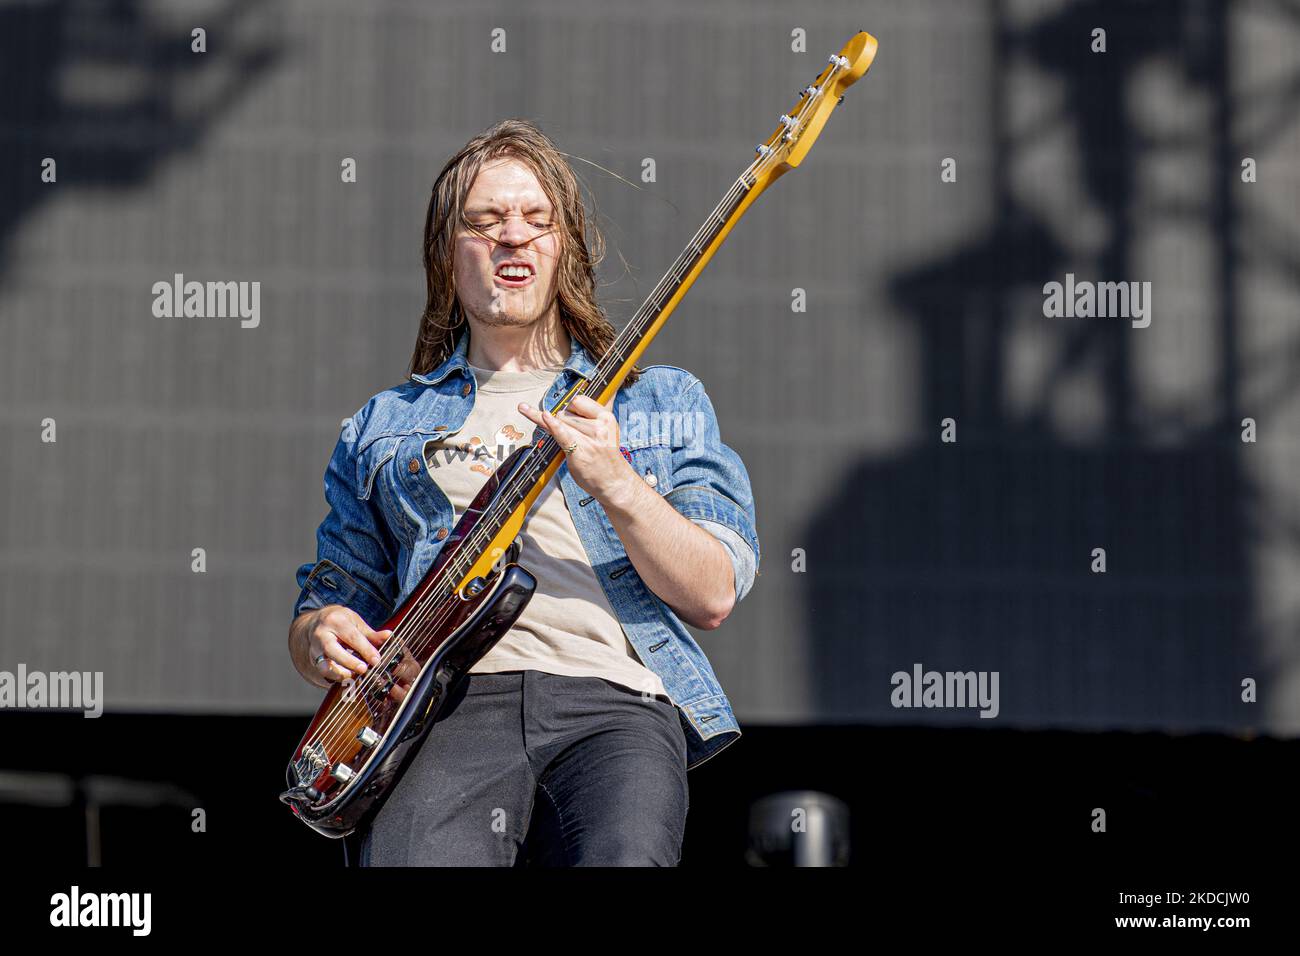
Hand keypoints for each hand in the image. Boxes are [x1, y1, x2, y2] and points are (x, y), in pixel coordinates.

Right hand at [307, 604, 390, 683]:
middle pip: (332, 650)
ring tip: (354, 676)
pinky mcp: (313, 661)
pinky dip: (336, 678)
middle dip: (349, 662)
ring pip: (323, 665)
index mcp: (335, 621)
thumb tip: (389, 637)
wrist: (318, 622)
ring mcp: (315, 649)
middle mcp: (321, 635)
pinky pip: (323, 673)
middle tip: (364, 669)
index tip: (377, 660)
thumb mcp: (355, 622)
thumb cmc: (340, 622)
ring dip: (340, 674)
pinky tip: (348, 679)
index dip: (365, 649)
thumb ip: (371, 634)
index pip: (351, 637)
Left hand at [518, 394, 636, 505]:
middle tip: (578, 439)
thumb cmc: (606, 457)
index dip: (571, 408)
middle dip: (563, 422)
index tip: (572, 417)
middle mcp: (599, 425)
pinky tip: (544, 416)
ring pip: (560, 421)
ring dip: (557, 430)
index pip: (578, 400)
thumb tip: (588, 395)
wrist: (614, 482)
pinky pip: (562, 433)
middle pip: (566, 411)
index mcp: (606, 417)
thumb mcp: (606, 430)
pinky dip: (552, 425)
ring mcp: (589, 438)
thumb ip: (592, 415)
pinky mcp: (579, 450)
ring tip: (575, 446)